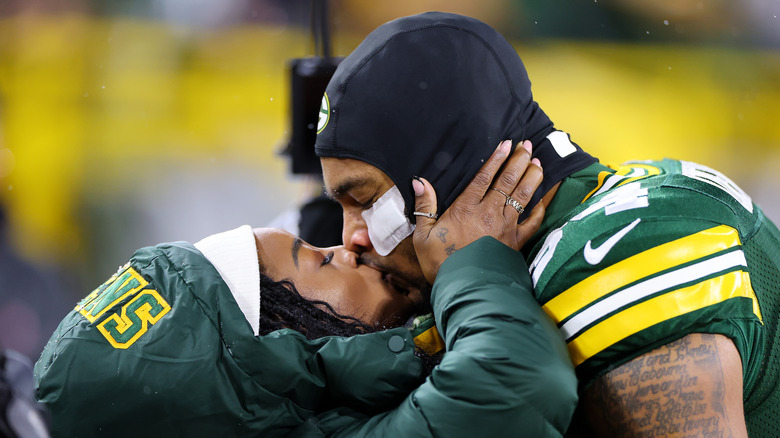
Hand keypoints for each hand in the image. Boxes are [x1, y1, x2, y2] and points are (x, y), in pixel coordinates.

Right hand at [412, 140, 544, 283]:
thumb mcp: (423, 235)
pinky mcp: (515, 243)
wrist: (463, 289)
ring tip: (538, 163)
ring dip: (532, 177)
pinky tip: (544, 198)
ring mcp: (505, 227)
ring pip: (523, 196)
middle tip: (527, 146)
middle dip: (519, 160)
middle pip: (508, 181)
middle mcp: (489, 213)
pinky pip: (533, 222)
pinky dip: (540, 209)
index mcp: (466, 209)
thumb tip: (419, 181)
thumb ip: (424, 206)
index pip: (484, 177)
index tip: (506, 144)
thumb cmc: (440, 263)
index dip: (496, 159)